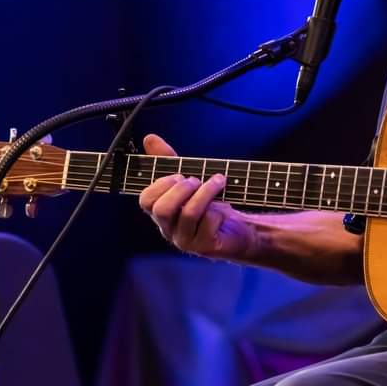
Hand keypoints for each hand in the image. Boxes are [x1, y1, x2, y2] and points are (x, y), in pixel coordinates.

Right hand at [137, 134, 257, 261]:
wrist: (240, 229)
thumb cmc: (210, 203)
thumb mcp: (189, 179)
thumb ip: (168, 161)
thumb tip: (149, 138)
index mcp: (161, 214)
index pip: (146, 200)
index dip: (161, 184)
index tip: (179, 175)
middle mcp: (169, 230)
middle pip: (162, 209)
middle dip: (181, 188)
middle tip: (197, 180)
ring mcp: (186, 241)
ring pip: (188, 213)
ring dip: (206, 192)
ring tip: (218, 182)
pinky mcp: (205, 247)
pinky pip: (208, 223)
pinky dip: (218, 211)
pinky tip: (224, 211)